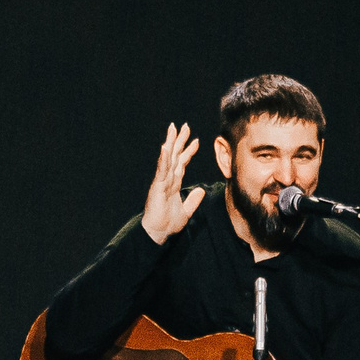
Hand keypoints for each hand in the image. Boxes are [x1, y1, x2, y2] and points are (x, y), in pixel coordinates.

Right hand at [141, 122, 205, 244]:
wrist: (158, 233)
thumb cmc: (168, 224)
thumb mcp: (186, 211)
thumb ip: (193, 200)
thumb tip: (201, 190)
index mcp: (174, 183)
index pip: (182, 163)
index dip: (188, 151)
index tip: (196, 140)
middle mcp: (167, 179)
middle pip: (174, 155)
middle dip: (179, 140)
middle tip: (184, 126)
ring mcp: (161, 181)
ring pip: (167, 158)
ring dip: (170, 143)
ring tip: (173, 129)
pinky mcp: (157, 187)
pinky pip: (161, 170)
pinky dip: (163, 159)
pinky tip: (165, 147)